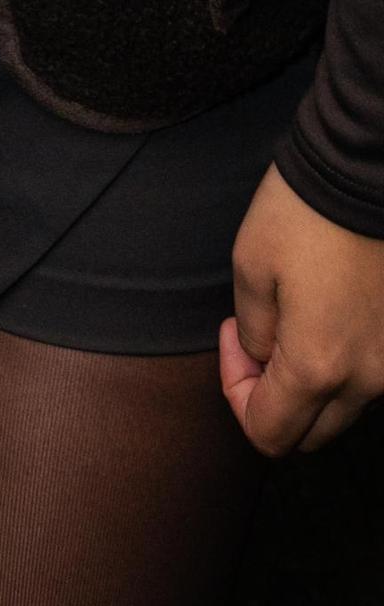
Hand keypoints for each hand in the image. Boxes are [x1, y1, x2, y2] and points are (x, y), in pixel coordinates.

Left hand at [221, 162, 383, 452]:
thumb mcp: (251, 265)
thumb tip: (262, 359)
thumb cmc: (304, 211)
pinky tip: (328, 315)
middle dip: (273, 399)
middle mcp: (367, 379)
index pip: (269, 434)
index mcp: (319, 367)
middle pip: (311, 434)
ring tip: (293, 318)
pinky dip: (344, 366)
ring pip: (344, 409)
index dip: (236, 393)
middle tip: (256, 336)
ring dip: (311, 386)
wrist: (366, 171)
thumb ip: (253, 333)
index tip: (234, 337)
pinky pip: (371, 378)